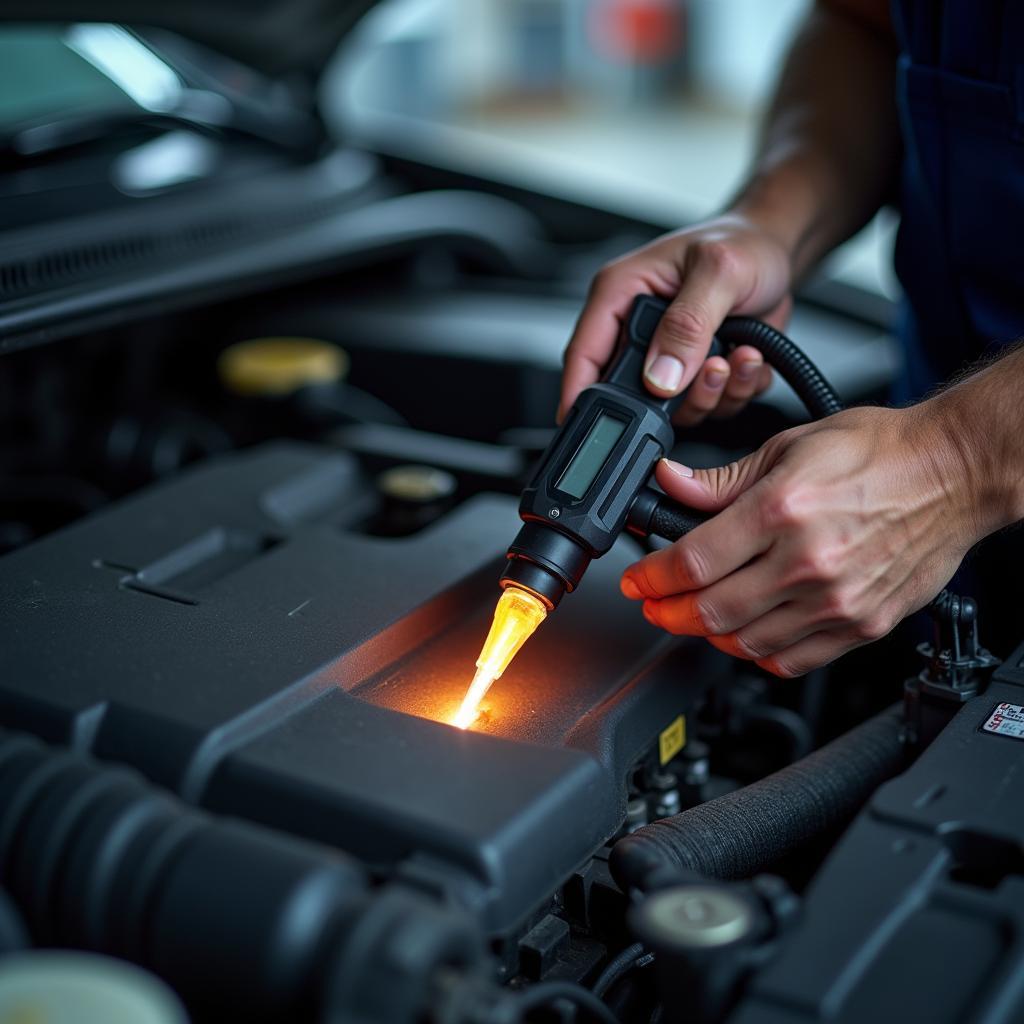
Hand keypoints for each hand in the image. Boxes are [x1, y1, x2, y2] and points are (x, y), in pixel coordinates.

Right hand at [559, 213, 791, 426]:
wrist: (777, 249)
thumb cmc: (743, 243)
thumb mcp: (718, 272)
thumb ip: (688, 325)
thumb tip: (659, 376)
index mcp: (622, 293)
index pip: (584, 352)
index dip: (576, 392)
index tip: (586, 421)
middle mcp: (639, 330)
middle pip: (630, 393)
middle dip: (674, 396)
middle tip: (707, 369)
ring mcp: (668, 356)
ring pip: (673, 408)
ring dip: (711, 392)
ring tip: (734, 356)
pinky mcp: (696, 373)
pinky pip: (709, 406)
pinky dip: (735, 391)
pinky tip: (746, 356)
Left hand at [620, 405, 983, 675]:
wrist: (954, 472)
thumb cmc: (879, 452)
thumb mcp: (789, 446)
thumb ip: (722, 480)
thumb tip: (670, 483)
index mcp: (781, 510)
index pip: (691, 562)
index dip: (650, 578)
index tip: (636, 581)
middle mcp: (806, 562)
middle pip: (710, 610)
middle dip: (666, 613)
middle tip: (652, 606)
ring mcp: (836, 600)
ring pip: (746, 642)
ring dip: (705, 635)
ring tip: (691, 618)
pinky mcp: (861, 624)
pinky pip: (792, 660)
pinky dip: (756, 654)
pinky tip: (744, 636)